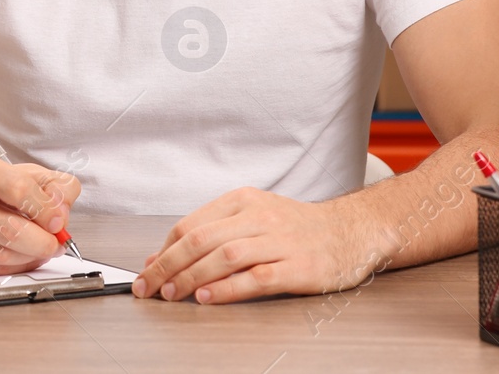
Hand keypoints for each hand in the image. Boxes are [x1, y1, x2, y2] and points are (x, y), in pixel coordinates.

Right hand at [0, 153, 80, 276]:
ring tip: (37, 249)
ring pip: (0, 255)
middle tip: (54, 243)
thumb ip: (49, 186)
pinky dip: (10, 267)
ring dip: (29, 257)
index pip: (19, 190)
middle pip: (10, 229)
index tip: (60, 221)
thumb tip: (63, 209)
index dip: (47, 210)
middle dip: (42, 242)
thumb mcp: (15, 174)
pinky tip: (15, 257)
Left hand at [134, 187, 368, 303]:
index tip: (147, 269)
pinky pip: (255, 278)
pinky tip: (208, 297)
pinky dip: (227, 289)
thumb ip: (213, 231)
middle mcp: (259, 217)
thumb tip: (164, 255)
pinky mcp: (297, 267)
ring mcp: (279, 242)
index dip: (163, 249)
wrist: (351, 231)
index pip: (191, 224)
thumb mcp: (254, 215)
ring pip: (224, 256)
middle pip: (201, 240)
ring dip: (191, 277)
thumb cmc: (297, 227)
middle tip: (148, 286)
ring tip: (171, 294)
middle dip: (167, 265)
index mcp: (243, 200)